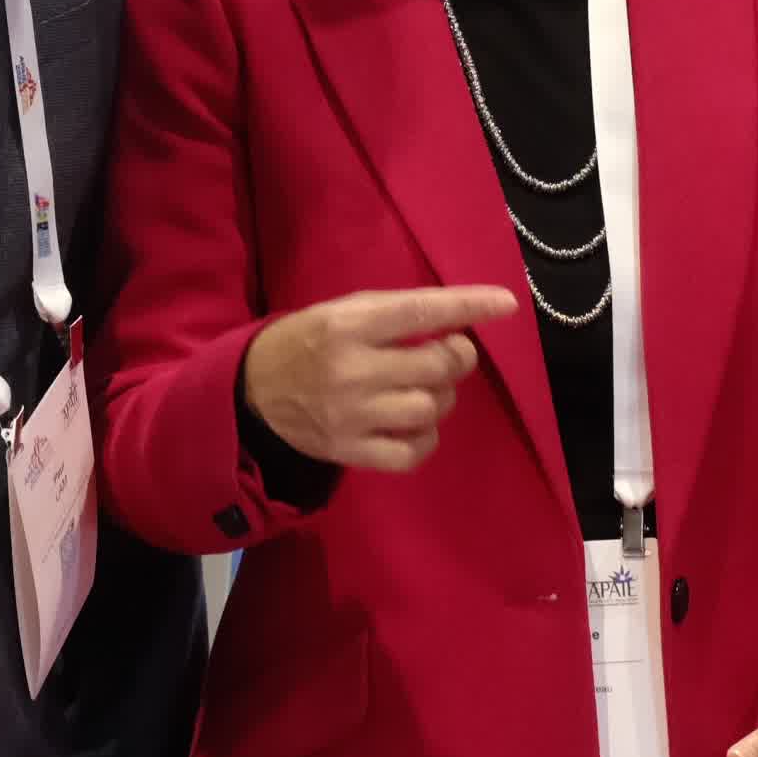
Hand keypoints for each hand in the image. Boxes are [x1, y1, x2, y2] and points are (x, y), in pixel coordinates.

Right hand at [240, 288, 514, 472]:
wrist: (251, 393)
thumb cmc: (306, 342)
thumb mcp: (342, 312)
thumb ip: (395, 314)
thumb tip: (459, 318)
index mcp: (349, 324)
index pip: (420, 311)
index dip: (468, 306)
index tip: (506, 303)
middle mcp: (352, 369)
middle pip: (436, 367)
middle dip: (457, 358)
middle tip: (451, 354)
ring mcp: (352, 415)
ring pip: (430, 409)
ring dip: (441, 398)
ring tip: (425, 389)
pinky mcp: (350, 451)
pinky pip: (412, 453)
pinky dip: (425, 439)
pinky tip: (415, 426)